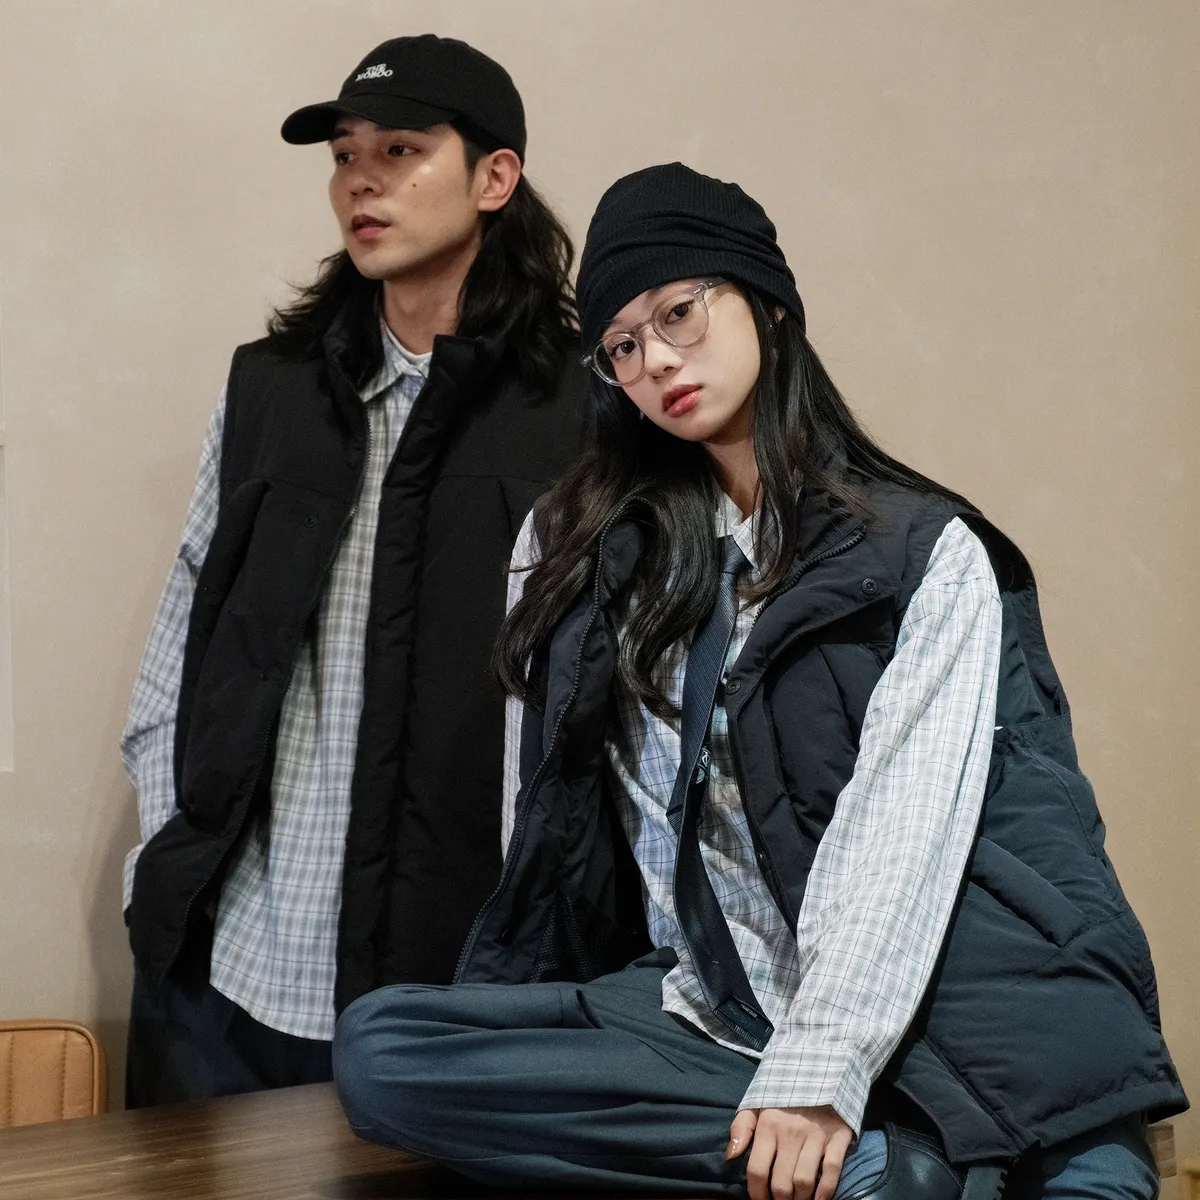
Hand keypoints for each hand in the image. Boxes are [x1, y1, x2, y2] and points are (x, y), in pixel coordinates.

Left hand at [726, 1105, 852, 1199]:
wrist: (821, 1071)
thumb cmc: (785, 1095)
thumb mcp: (757, 1104)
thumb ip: (741, 1127)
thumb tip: (730, 1155)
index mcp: (768, 1124)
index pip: (757, 1169)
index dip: (756, 1192)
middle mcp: (791, 1131)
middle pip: (781, 1181)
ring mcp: (816, 1135)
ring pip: (804, 1180)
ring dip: (800, 1199)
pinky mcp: (838, 1136)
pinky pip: (832, 1170)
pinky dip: (826, 1190)